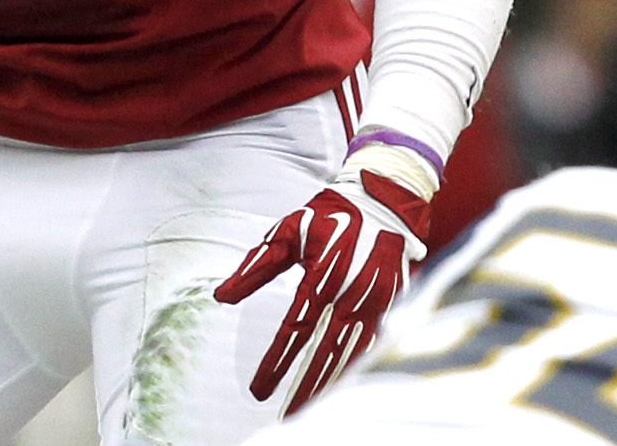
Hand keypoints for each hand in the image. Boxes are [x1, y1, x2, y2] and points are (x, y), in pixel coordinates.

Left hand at [215, 170, 428, 412]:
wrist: (383, 199)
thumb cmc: (329, 215)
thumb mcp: (287, 233)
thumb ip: (256, 267)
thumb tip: (222, 296)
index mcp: (322, 276)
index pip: (295, 331)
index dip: (276, 362)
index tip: (259, 390)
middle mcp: (351, 293)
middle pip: (325, 352)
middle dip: (306, 387)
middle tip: (288, 416)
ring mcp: (376, 301)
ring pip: (351, 354)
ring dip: (332, 383)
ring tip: (311, 409)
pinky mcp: (394, 304)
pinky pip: (374, 344)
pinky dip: (358, 367)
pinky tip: (344, 385)